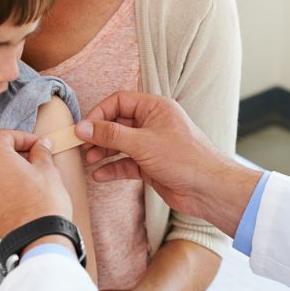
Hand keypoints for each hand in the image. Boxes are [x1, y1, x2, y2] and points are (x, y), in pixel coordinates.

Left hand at [0, 130, 72, 250]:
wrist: (35, 243)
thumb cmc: (44, 205)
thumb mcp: (49, 172)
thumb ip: (42, 153)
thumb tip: (41, 144)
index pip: (3, 136)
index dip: (22, 137)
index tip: (38, 146)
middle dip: (14, 157)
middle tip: (36, 165)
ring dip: (7, 176)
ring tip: (30, 187)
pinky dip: (2, 195)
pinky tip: (21, 204)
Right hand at [75, 92, 261, 236]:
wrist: (208, 189)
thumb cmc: (185, 159)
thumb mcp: (142, 143)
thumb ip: (110, 135)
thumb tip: (83, 127)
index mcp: (155, 108)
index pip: (119, 102)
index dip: (99, 113)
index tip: (84, 129)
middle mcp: (153, 124)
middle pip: (117, 124)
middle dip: (98, 135)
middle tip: (81, 147)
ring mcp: (152, 145)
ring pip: (120, 145)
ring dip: (103, 152)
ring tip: (88, 161)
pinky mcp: (152, 166)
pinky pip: (127, 163)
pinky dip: (113, 168)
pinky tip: (99, 175)